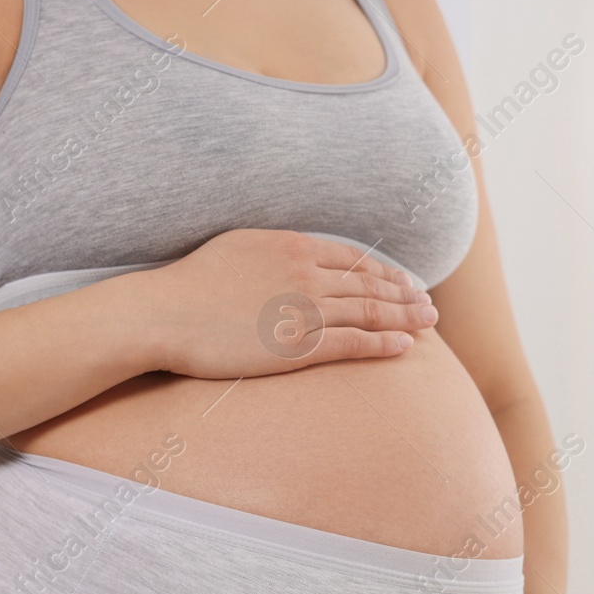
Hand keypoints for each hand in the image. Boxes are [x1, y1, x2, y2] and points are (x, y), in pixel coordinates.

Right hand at [117, 229, 439, 379]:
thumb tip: (293, 252)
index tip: (405, 281)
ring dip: (405, 318)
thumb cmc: (191, 283)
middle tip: (430, 305)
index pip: (354, 259)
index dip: (385, 272)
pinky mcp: (295, 346)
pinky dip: (383, 344)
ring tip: (428, 323)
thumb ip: (275, 250)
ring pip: (369, 312)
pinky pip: (352, 343)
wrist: (162, 313)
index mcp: (292, 246)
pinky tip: (405, 347)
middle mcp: (305, 274)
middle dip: (406, 294)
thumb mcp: (239, 246)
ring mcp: (303, 310)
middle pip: (370, 284)